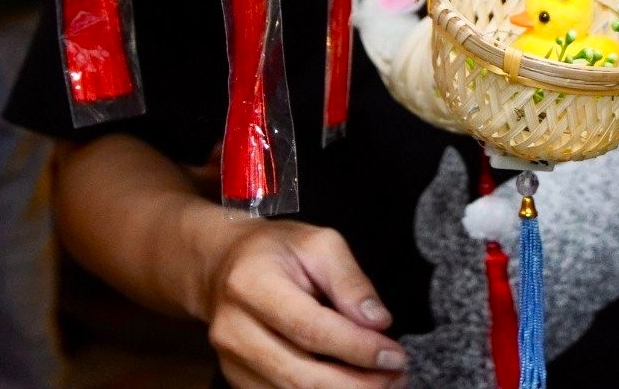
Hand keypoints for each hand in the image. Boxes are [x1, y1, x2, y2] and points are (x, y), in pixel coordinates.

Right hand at [200, 217, 405, 388]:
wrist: (221, 266)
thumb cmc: (275, 251)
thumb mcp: (319, 244)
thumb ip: (350, 281)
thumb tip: (378, 322)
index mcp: (251, 284)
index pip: (310, 328)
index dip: (357, 348)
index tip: (395, 355)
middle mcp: (233, 329)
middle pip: (300, 374)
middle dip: (356, 384)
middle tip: (397, 376)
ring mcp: (230, 360)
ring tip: (384, 383)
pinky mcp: (236, 379)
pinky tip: (353, 385)